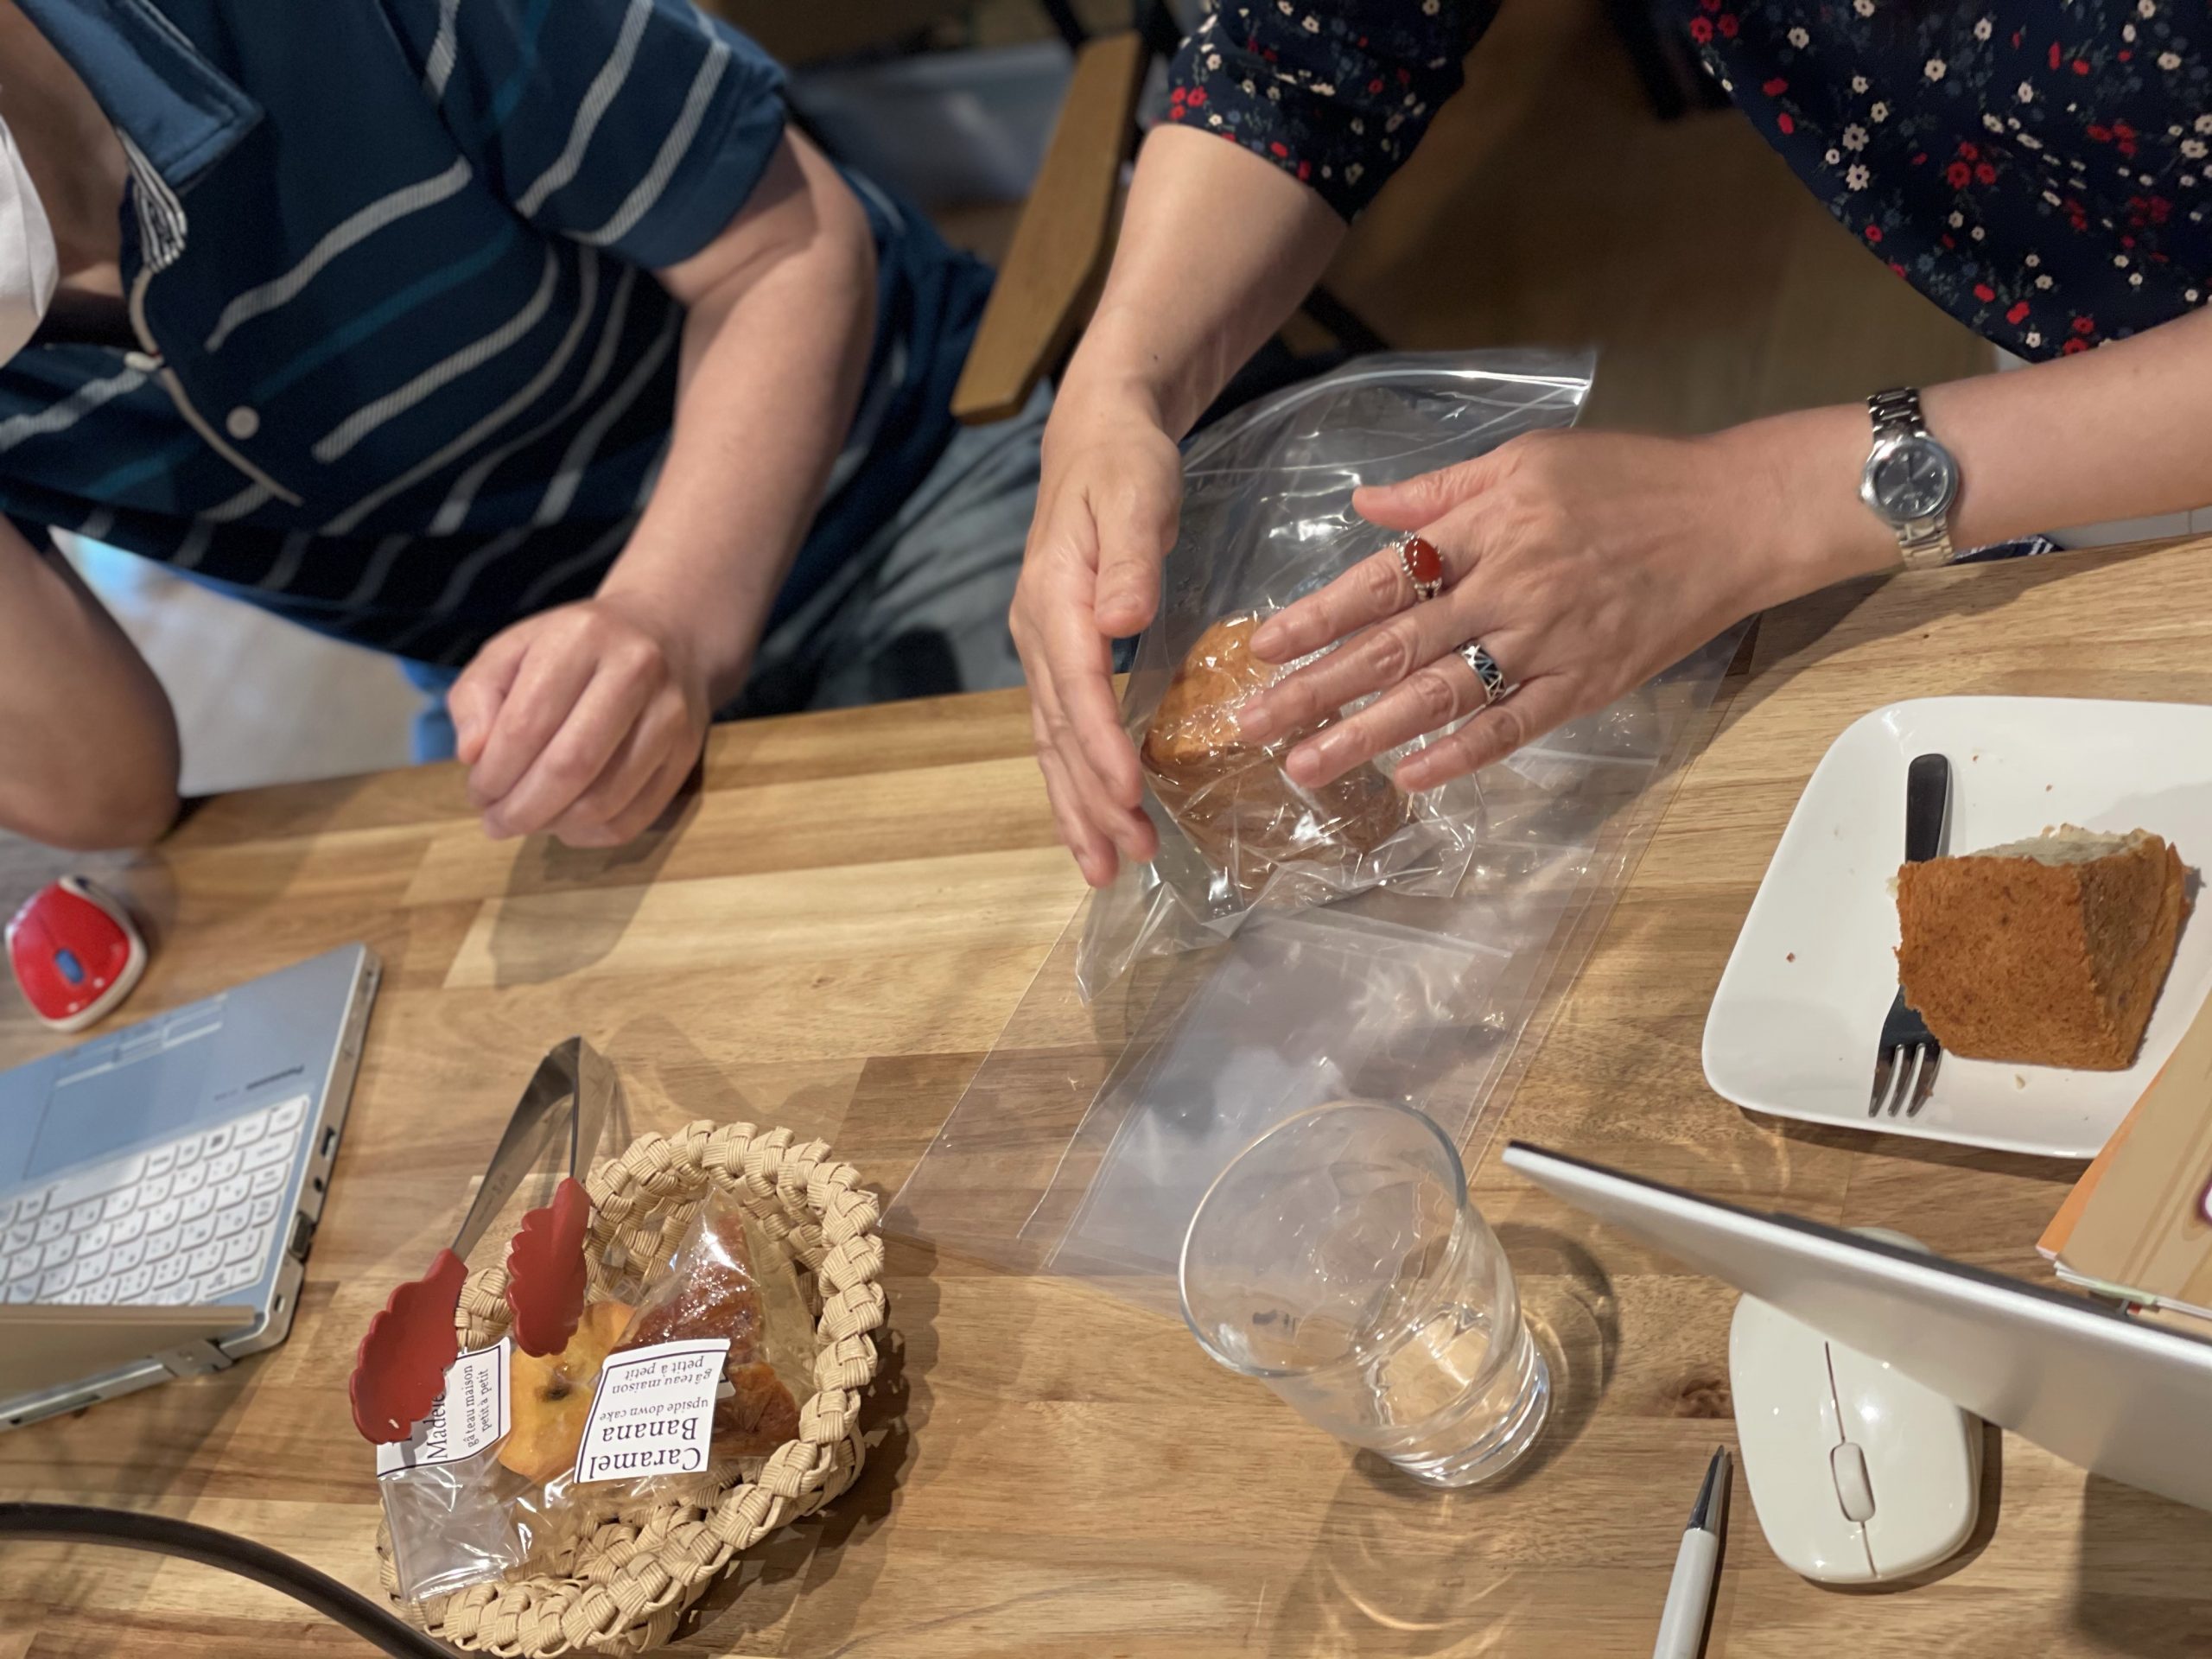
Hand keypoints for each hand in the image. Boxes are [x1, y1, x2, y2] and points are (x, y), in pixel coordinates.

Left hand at [447, 595, 710, 846]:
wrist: (668, 633)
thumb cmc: (573, 648)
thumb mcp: (512, 649)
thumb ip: (476, 696)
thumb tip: (473, 755)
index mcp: (582, 636)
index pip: (527, 723)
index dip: (493, 773)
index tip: (477, 793)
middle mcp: (635, 670)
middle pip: (570, 767)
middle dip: (521, 810)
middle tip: (495, 822)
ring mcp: (670, 715)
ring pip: (603, 801)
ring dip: (553, 825)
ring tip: (527, 820)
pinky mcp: (687, 753)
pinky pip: (634, 817)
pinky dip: (590, 834)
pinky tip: (566, 821)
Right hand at [1010, 389, 1183, 885]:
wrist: (1095, 441)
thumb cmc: (1124, 466)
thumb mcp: (1137, 496)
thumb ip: (1132, 558)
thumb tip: (1120, 618)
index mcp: (1054, 597)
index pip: (1076, 685)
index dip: (1100, 744)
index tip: (1127, 794)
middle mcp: (1036, 633)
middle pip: (1058, 731)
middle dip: (1091, 798)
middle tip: (1128, 856)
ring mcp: (1041, 649)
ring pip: (1051, 743)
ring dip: (1076, 807)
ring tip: (1104, 868)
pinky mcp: (1056, 658)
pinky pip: (1057, 732)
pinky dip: (1072, 782)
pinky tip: (1091, 823)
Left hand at [1236, 427, 1843, 791]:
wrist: (1731, 518)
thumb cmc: (1627, 479)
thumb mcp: (1528, 458)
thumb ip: (1440, 489)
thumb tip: (1364, 506)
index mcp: (1484, 528)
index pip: (1379, 581)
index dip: (1314, 618)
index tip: (1260, 649)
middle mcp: (1505, 589)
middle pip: (1392, 649)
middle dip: (1315, 690)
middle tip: (1253, 726)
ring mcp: (1544, 644)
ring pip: (1439, 697)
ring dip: (1365, 736)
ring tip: (1305, 768)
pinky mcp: (1584, 685)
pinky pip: (1512, 728)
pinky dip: (1458, 756)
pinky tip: (1407, 779)